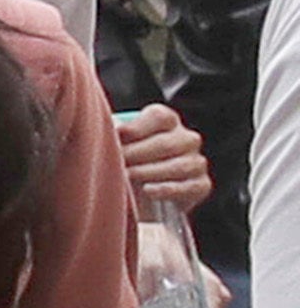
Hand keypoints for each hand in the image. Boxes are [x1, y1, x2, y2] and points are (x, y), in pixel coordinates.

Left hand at [119, 99, 216, 218]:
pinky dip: (168, 189)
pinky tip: (148, 190)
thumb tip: (107, 133)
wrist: (144, 190)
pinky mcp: (200, 185)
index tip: (115, 137)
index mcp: (167, 121)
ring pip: (179, 165)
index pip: (160, 117)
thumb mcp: (121, 142)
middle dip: (137, 154)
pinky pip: (189, 187)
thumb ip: (116, 135)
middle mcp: (186, 139)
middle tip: (116, 163)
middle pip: (166, 143)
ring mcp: (196, 162)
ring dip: (150, 172)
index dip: (137, 128)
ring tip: (127, 177)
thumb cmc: (128, 159)